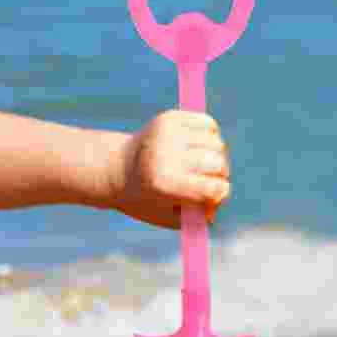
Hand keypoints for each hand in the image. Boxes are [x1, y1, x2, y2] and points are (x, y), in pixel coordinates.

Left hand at [110, 110, 230, 228]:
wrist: (116, 169)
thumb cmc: (147, 199)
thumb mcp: (169, 218)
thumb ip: (199, 216)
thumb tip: (220, 198)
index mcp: (164, 184)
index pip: (214, 189)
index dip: (219, 195)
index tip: (212, 196)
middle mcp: (165, 156)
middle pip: (219, 164)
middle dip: (220, 176)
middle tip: (208, 180)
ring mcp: (167, 133)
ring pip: (216, 143)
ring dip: (216, 156)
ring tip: (200, 164)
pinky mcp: (170, 118)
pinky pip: (208, 124)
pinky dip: (209, 136)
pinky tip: (196, 147)